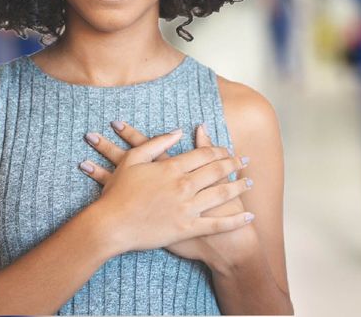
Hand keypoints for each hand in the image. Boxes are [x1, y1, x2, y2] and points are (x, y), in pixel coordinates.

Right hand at [80, 122, 258, 262]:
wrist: (111, 225)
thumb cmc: (117, 192)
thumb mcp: (132, 160)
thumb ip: (156, 143)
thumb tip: (178, 131)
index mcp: (172, 168)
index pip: (204, 154)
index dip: (219, 149)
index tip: (227, 149)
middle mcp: (184, 186)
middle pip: (217, 170)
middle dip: (234, 164)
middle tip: (245, 161)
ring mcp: (187, 208)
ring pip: (222, 194)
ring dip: (239, 186)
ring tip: (250, 183)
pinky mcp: (187, 229)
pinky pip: (218, 225)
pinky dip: (236, 220)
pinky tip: (249, 216)